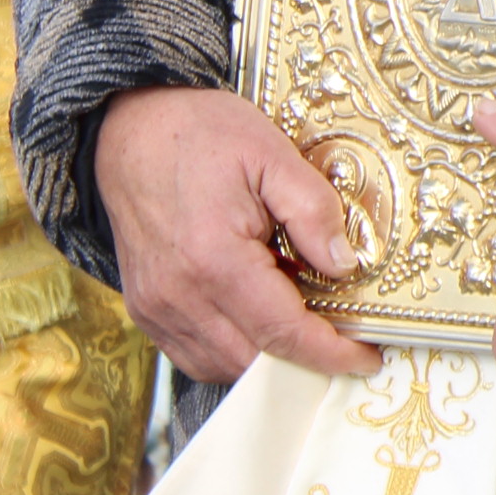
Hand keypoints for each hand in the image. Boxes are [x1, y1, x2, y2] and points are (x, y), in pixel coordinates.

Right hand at [92, 88, 383, 384]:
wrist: (129, 129)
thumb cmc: (199, 133)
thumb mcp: (271, 154)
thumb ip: (313, 210)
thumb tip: (344, 265)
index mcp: (213, 257)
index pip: (281, 332)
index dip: (330, 353)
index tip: (366, 358)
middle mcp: (178, 294)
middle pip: (254, 360)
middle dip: (304, 358)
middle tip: (342, 334)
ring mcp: (156, 307)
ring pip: (224, 365)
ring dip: (268, 354)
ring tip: (295, 312)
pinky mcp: (145, 310)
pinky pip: (195, 355)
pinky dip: (234, 349)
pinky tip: (256, 313)